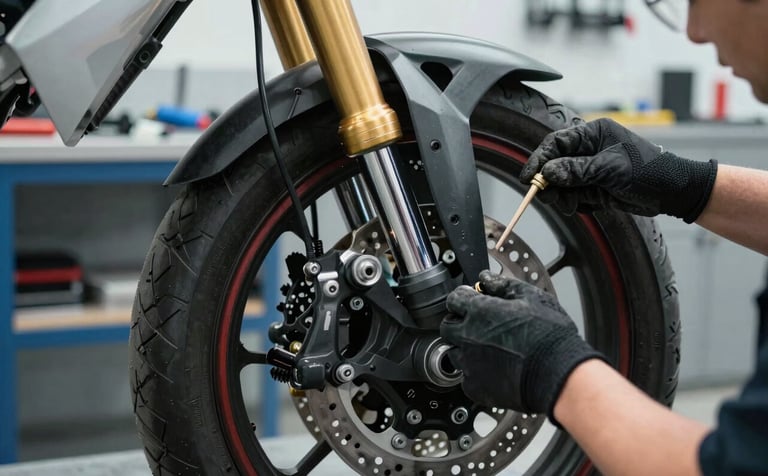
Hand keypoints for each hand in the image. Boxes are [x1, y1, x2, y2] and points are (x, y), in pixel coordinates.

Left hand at [441, 271, 604, 420]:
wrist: (559, 373)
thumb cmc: (550, 336)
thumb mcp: (532, 298)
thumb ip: (503, 286)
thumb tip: (486, 279)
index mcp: (479, 312)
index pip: (454, 299)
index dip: (464, 298)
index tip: (472, 301)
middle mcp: (468, 337)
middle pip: (448, 327)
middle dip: (459, 323)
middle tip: (478, 325)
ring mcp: (470, 364)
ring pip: (454, 353)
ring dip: (465, 349)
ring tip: (489, 349)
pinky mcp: (476, 388)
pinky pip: (466, 378)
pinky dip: (475, 374)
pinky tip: (493, 369)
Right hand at [520, 118, 717, 222]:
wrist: (673, 192)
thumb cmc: (648, 170)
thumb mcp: (609, 169)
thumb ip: (576, 170)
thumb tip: (548, 173)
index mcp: (592, 134)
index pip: (556, 143)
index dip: (539, 160)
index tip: (529, 178)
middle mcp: (589, 149)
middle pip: (555, 164)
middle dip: (551, 182)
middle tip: (550, 197)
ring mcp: (591, 169)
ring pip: (562, 182)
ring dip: (563, 195)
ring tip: (574, 204)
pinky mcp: (595, 186)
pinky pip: (574, 194)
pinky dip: (576, 203)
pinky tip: (589, 205)